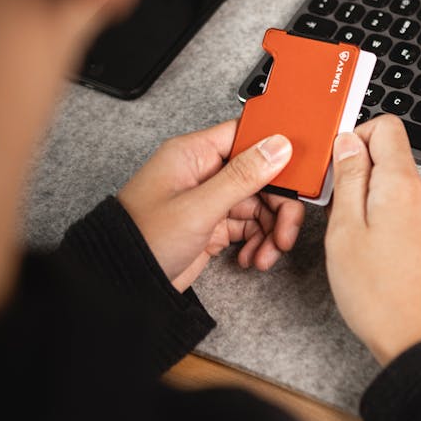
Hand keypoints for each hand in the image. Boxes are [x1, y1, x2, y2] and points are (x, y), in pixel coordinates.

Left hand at [119, 121, 304, 291]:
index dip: (276, 150)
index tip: (298, 171)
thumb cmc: (142, 238)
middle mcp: (203, 172)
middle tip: (286, 231)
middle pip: (260, 175)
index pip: (247, 136)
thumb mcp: (199, 206)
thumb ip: (242, 176)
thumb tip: (277, 147)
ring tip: (268, 253)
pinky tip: (254, 257)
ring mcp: (208, 200)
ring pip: (258, 204)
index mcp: (194, 154)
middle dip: (278, 205)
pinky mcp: (211, 226)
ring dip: (270, 229)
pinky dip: (257, 242)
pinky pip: (248, 226)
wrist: (121, 283)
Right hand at [325, 115, 420, 365]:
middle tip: (338, 214)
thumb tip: (348, 142)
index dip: (355, 137)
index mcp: (403, 183)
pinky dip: (385, 222)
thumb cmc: (381, 296)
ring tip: (355, 242)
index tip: (337, 163)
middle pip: (389, 157)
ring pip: (395, 188)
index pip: (385, 126)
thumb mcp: (345, 229)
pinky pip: (406, 212)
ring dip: (370, 203)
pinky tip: (373, 254)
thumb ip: (348, 178)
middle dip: (358, 176)